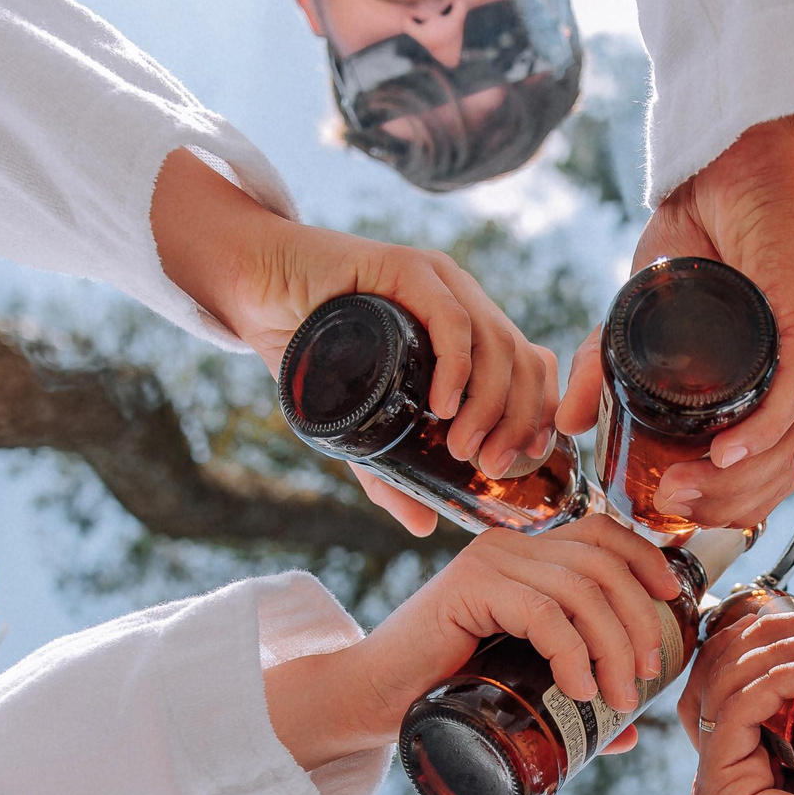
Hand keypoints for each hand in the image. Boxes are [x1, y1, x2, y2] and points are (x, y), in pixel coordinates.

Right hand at [151, 149, 560, 523]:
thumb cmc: (311, 351)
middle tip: (490, 465)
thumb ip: (390, 471)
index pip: (530, 368)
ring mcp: (439, 282)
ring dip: (489, 403)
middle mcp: (463, 302)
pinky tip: (445, 404)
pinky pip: (451, 317)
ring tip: (460, 447)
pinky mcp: (407, 268)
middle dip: (517, 420)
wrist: (257, 290)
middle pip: (522, 359)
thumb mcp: (360, 423)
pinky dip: (458, 365)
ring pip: (495, 342)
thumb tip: (423, 526)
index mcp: (468, 330)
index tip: (521, 461)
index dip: (537, 415)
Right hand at [267, 514, 679, 771]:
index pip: (603, 535)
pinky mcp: (468, 589)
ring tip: (619, 696)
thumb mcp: (523, 685)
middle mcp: (509, 547)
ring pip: (580, 589)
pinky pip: (541, 612)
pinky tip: (580, 689)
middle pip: (602, 564)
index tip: (672, 605)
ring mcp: (487, 562)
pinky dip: (571, 651)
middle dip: (638, 620)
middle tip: (647, 676)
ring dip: (613, 644)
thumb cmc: (446, 691)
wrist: (372, 699)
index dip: (646, 561)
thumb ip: (576, 698)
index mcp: (526, 556)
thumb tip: (629, 734)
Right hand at [555, 115, 793, 529]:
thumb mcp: (637, 315)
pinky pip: (791, 397)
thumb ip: (601, 365)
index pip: (757, 477)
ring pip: (785, 448)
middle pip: (772, 477)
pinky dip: (760, 435)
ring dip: (733, 483)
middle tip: (663, 506)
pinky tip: (724, 454)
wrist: (731, 164)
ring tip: (680, 490)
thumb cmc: (698, 237)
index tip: (661, 511)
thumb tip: (564, 422)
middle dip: (720, 508)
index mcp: (764, 391)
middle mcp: (793, 382)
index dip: (717, 508)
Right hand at [681, 605, 793, 794]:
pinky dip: (776, 679)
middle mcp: (718, 770)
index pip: (725, 675)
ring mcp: (715, 784)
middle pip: (714, 672)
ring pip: (720, 686)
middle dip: (767, 631)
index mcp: (740, 759)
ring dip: (777, 647)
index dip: (760, 635)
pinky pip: (735, 716)